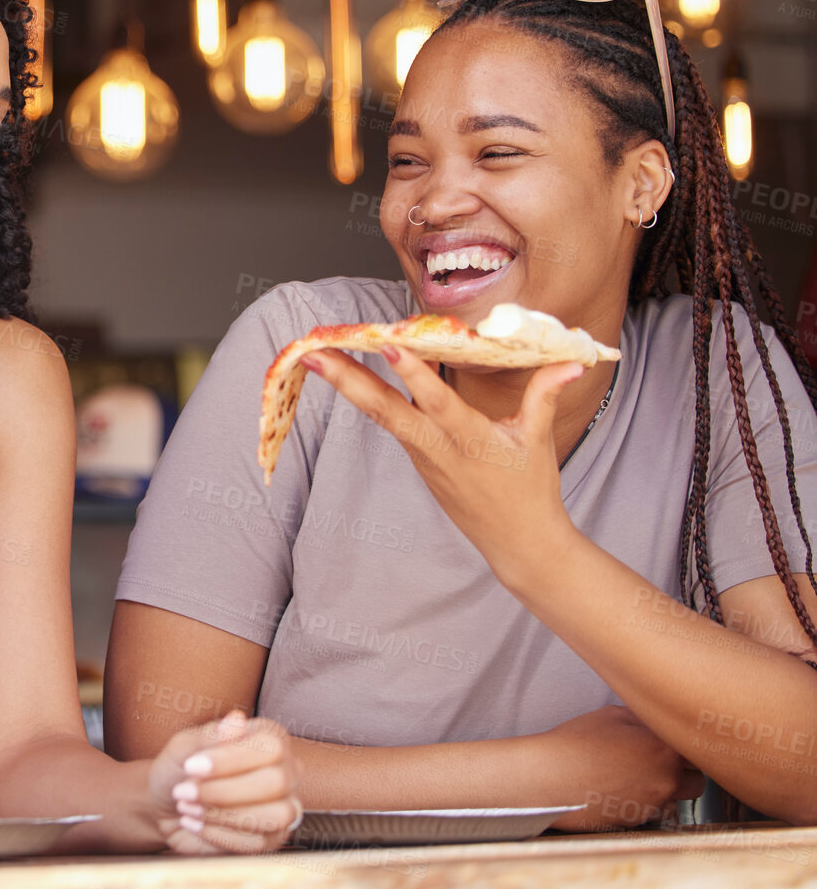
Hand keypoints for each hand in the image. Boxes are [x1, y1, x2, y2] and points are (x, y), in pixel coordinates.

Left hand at [150, 711, 301, 853]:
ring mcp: (284, 806)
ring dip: (225, 816)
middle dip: (224, 791)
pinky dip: (220, 835)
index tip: (191, 766)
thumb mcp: (186, 747)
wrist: (165, 806)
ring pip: (276, 816)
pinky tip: (196, 824)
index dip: (231, 759)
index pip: (270, 746)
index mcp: (270, 738)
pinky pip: (259, 843)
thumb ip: (212, 736)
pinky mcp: (272, 839)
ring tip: (188, 809)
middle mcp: (285, 770)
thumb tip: (237, 719)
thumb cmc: (179, 769)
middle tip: (184, 793)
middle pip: (277, 782)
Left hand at [301, 346, 584, 567]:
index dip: (415, 375)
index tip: (389, 345)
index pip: (438, 403)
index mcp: (472, 440)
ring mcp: (423, 456)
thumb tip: (574, 361)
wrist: (517, 543)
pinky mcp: (418, 462)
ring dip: (349, 387)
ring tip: (317, 359)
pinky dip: (372, 399)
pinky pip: (393, 424)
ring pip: (382, 417)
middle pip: (386, 411)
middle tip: (314, 352)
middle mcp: (439, 448)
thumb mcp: (539, 441)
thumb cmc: (531, 490)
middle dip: (348, 381)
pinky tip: (352, 376)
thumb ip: (545, 395)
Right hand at [541, 705, 704, 831]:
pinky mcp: (637, 823)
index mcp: (665, 750)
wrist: (546, 779)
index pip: (698, 751)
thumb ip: (645, 721)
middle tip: (657, 762)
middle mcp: (666, 781)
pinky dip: (642, 804)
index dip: (684, 747)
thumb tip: (658, 726)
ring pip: (676, 801)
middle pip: (696, 782)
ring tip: (635, 778)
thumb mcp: (612, 715)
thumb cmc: (574, 744)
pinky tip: (618, 791)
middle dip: (682, 773)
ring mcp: (653, 805)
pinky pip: (652, 813)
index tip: (671, 744)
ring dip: (665, 792)